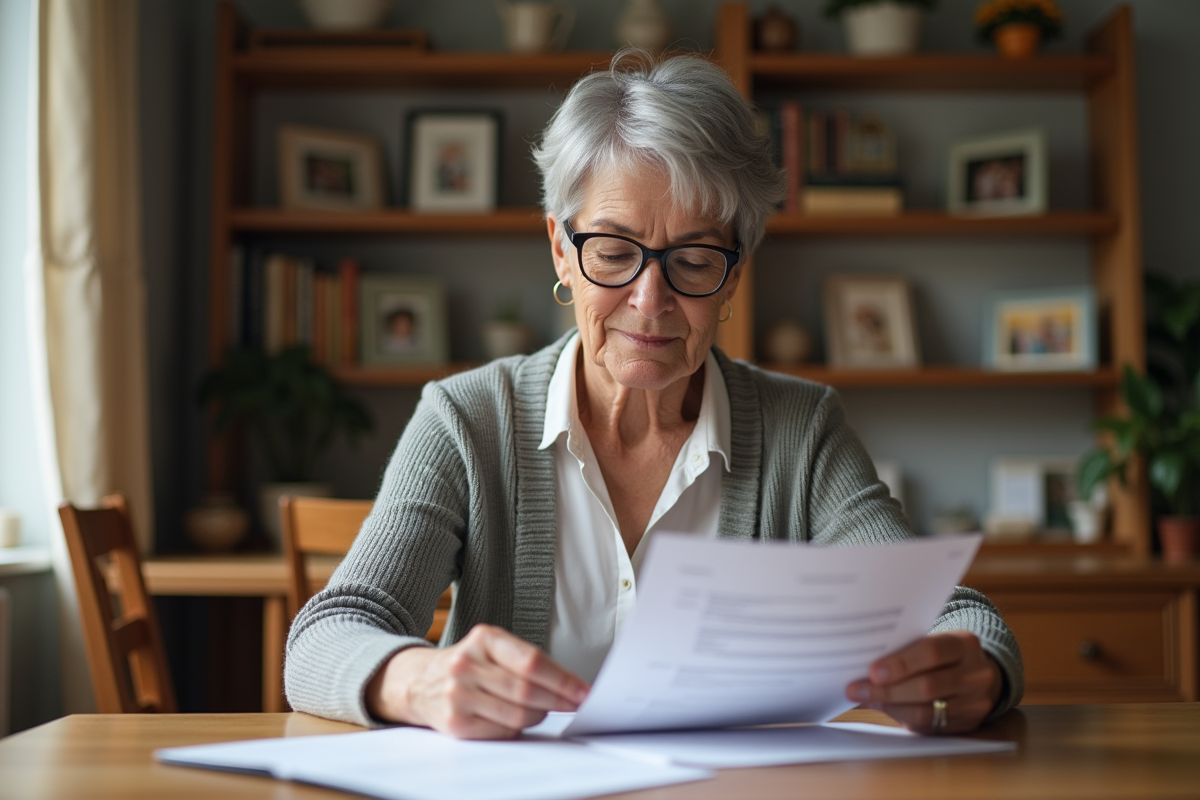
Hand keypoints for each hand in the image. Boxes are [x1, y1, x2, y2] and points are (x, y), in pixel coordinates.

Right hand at [366, 624, 589, 739]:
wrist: (417, 681)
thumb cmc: (468, 664)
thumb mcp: (491, 647)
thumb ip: (525, 661)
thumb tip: (570, 686)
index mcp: (484, 638)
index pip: (531, 661)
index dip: (562, 679)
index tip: (583, 691)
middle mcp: (467, 664)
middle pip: (526, 690)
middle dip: (558, 701)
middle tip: (575, 705)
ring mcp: (458, 695)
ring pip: (517, 714)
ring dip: (539, 716)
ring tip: (544, 710)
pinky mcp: (455, 723)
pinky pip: (501, 731)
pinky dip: (518, 728)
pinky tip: (519, 720)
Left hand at [845, 631, 1002, 734]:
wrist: (981, 675)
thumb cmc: (946, 655)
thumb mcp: (936, 641)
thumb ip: (908, 650)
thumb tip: (864, 665)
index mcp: (965, 644)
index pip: (933, 652)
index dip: (901, 663)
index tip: (872, 671)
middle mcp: (975, 674)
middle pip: (928, 686)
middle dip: (888, 690)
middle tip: (857, 690)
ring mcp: (975, 703)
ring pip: (927, 711)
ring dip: (891, 707)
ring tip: (867, 701)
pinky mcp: (969, 724)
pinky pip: (930, 726)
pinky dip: (903, 718)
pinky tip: (885, 710)